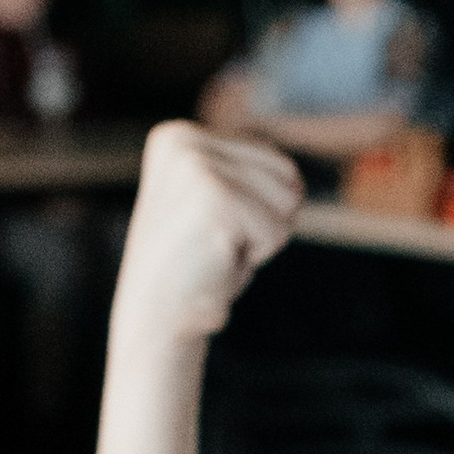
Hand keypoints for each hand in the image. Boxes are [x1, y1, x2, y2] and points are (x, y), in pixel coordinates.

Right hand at [111, 120, 300, 347]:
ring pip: (288, 202)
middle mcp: (184, 141)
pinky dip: (256, 256)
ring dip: (261, 238)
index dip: (260, 209)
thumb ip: (244, 176)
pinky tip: (217, 261)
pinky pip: (278, 231)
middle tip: (218, 243)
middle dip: (265, 221)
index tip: (215, 228)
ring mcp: (197, 167)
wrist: (156, 318)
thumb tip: (296, 178)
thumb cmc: (195, 267)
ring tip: (217, 250)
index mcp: (178, 135)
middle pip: (288, 177)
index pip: (276, 163)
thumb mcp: (215, 204)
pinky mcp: (216, 200)